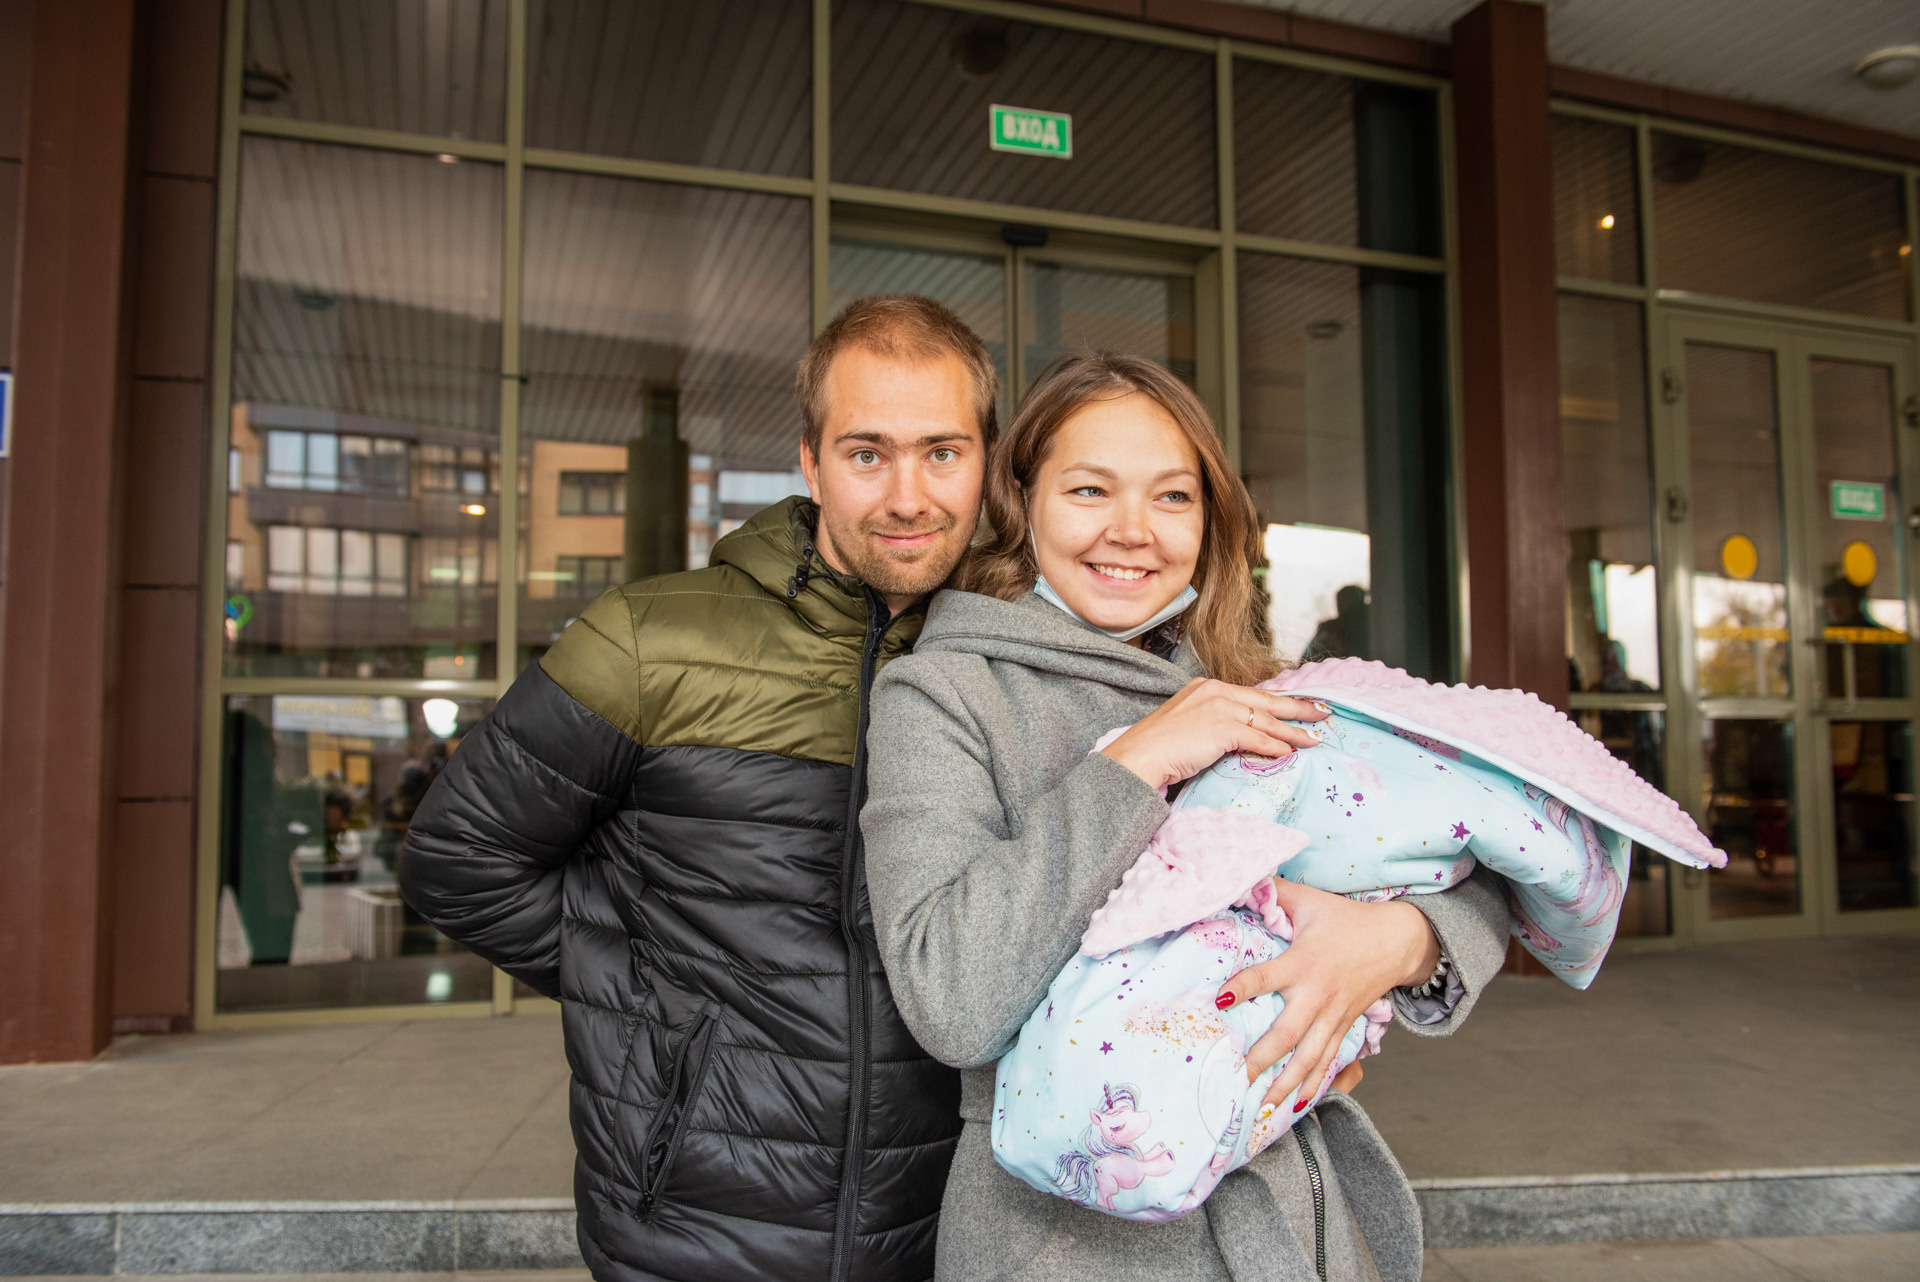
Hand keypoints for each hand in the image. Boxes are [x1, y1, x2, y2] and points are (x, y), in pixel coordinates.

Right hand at [1099, 679, 1328, 791]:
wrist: (1140, 756)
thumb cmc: (1159, 747)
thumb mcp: (1189, 725)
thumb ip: (1214, 724)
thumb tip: (1240, 738)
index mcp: (1207, 686)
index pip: (1251, 694)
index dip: (1278, 702)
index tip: (1298, 705)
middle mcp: (1215, 691)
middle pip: (1267, 700)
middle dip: (1298, 708)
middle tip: (1323, 712)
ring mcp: (1219, 707)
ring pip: (1267, 720)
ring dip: (1294, 732)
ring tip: (1314, 739)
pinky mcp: (1222, 727)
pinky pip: (1258, 738)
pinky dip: (1276, 747)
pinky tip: (1289, 753)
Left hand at [1217, 878, 1439, 1112]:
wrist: (1397, 941)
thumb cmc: (1345, 920)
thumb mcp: (1309, 901)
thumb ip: (1273, 892)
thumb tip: (1238, 878)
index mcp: (1304, 962)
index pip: (1268, 977)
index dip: (1244, 987)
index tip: (1220, 999)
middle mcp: (1318, 994)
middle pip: (1289, 1032)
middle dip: (1263, 1057)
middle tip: (1237, 1076)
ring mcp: (1334, 1016)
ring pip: (1310, 1057)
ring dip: (1287, 1083)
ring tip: (1264, 1106)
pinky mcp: (1345, 1027)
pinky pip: (1329, 1061)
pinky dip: (1315, 1084)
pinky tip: (1299, 1106)